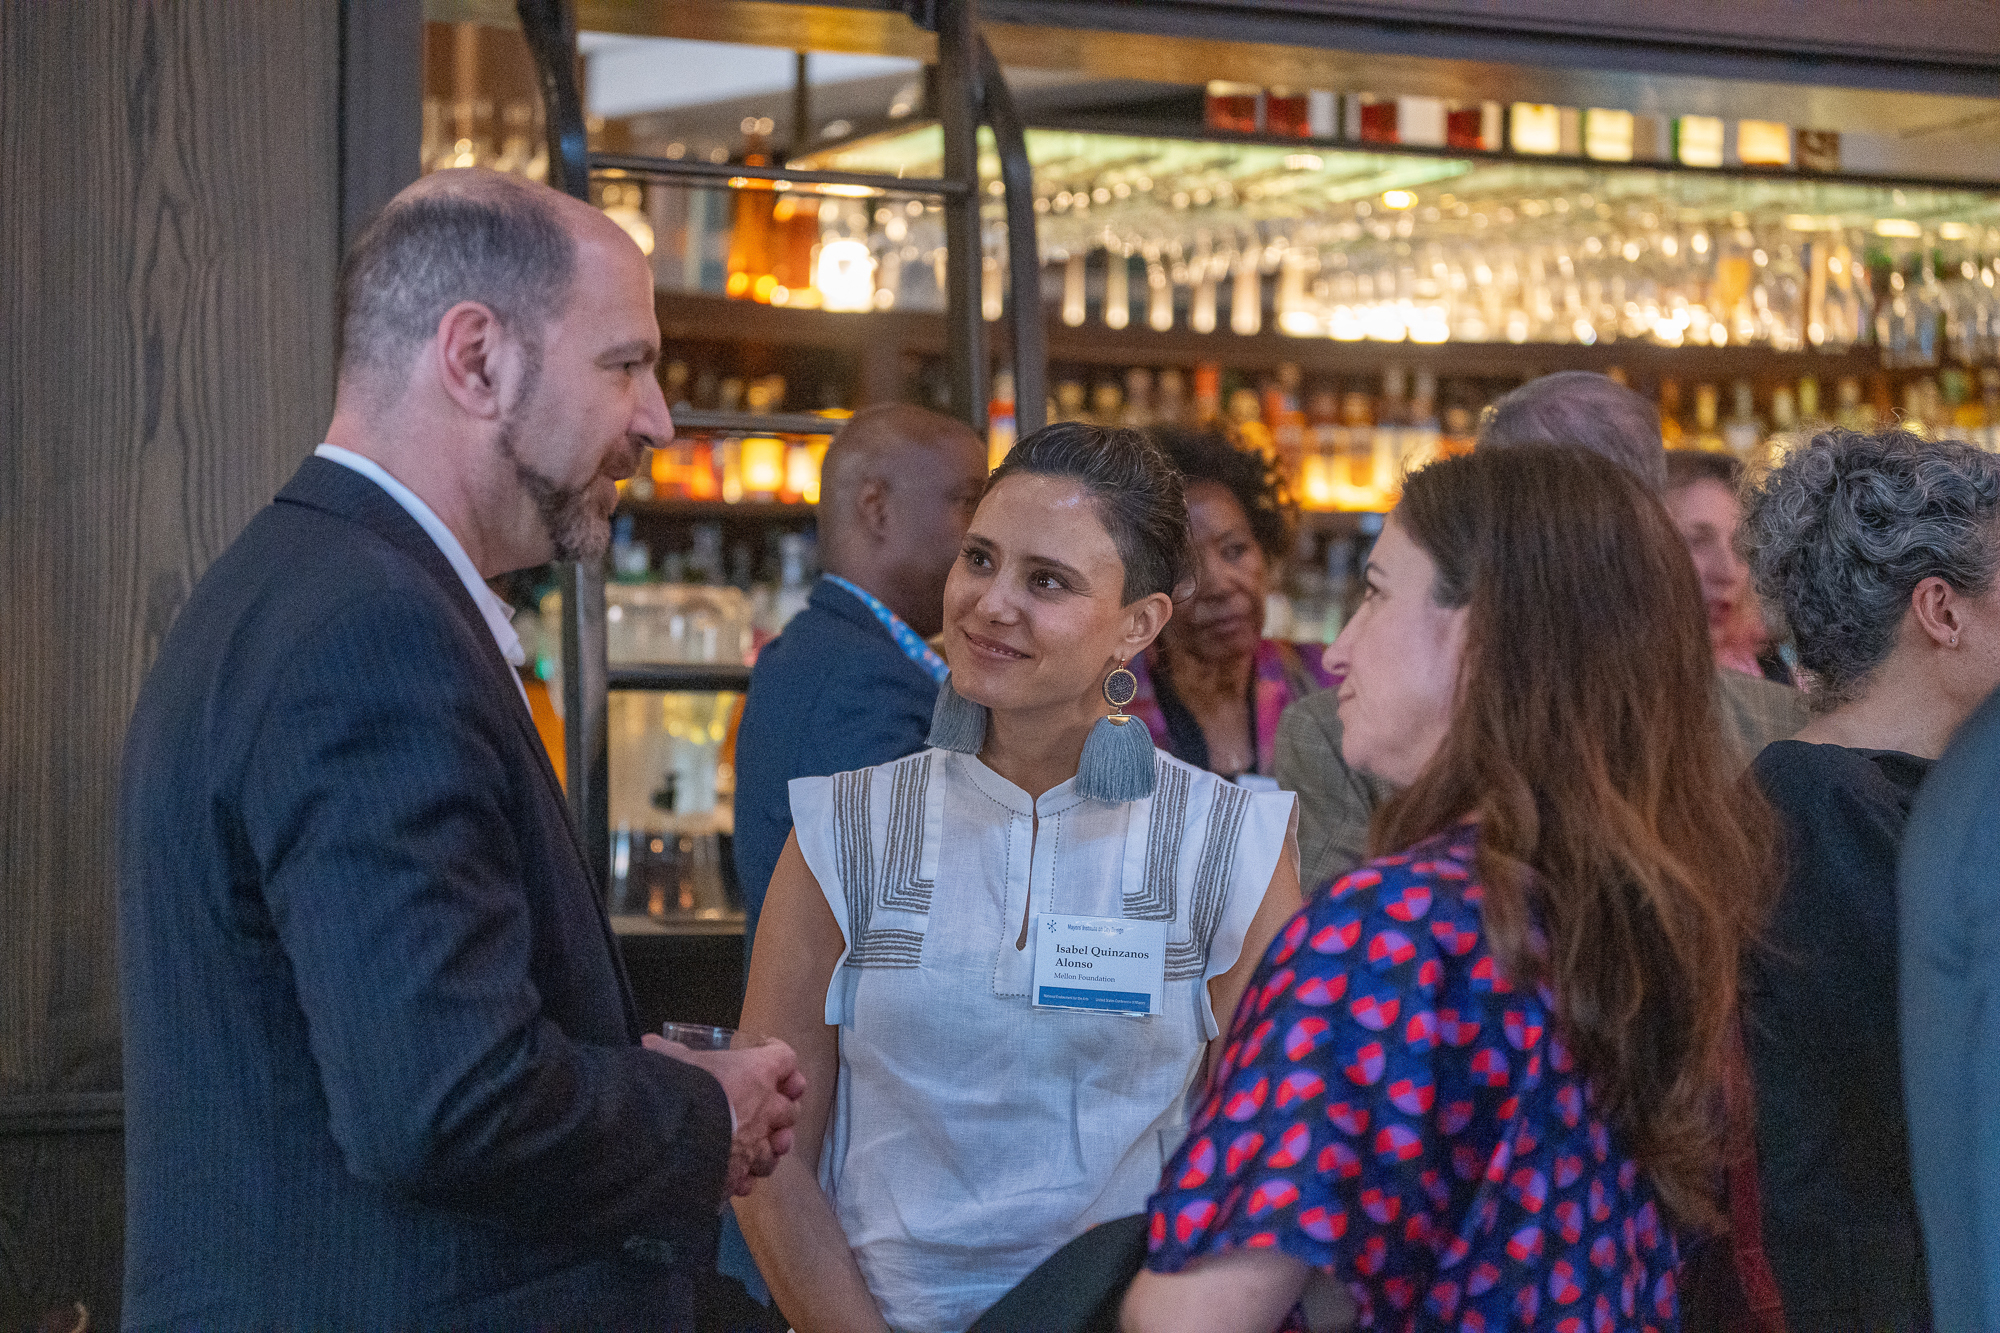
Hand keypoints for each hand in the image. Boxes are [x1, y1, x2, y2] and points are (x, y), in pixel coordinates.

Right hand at [643, 1035, 805, 1196]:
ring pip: (777, 1149)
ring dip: (769, 1147)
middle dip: (782, 1111)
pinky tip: (734, 1174)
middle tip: (766, 1109)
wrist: (670, 1137)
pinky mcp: (741, 1174)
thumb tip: (650, 1043)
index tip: (770, 1059)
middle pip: (791, 1109)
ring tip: (755, 1147)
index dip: (780, 1060)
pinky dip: (745, 1176)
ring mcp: (756, 1145)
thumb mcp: (671, 1060)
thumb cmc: (680, 1087)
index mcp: (757, 1073)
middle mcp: (765, 1109)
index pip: (785, 1059)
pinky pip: (752, 1177)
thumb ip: (667, 1051)